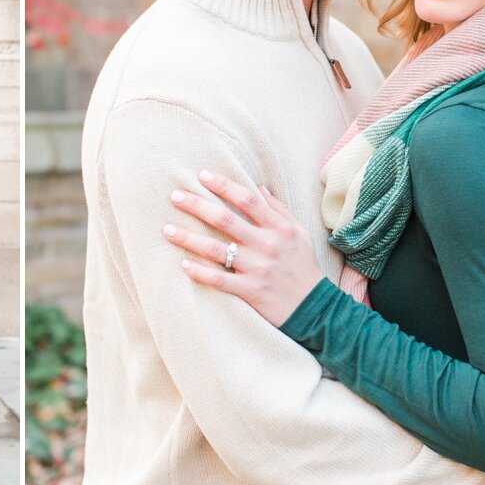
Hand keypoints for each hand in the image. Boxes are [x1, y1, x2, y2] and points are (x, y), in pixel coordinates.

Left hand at [162, 170, 323, 326]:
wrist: (318, 309)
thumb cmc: (304, 267)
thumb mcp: (299, 234)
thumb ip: (279, 210)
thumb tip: (259, 187)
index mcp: (279, 228)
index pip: (248, 200)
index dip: (224, 185)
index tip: (202, 175)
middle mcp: (267, 245)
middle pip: (226, 220)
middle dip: (197, 205)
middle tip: (174, 195)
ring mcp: (258, 269)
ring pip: (216, 250)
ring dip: (188, 238)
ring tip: (167, 229)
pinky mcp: (251, 291)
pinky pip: (219, 280)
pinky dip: (200, 272)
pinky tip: (183, 264)